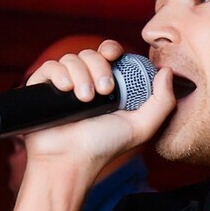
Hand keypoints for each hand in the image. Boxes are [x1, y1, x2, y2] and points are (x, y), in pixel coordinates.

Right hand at [24, 39, 174, 165]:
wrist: (70, 160)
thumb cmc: (103, 147)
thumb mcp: (141, 127)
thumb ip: (162, 102)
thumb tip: (166, 72)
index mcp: (108, 87)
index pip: (109, 55)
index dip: (111, 50)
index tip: (113, 56)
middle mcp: (86, 83)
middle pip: (91, 54)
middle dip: (99, 67)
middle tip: (103, 91)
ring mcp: (64, 85)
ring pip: (72, 59)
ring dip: (81, 75)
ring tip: (84, 100)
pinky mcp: (42, 88)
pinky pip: (50, 67)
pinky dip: (59, 74)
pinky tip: (65, 90)